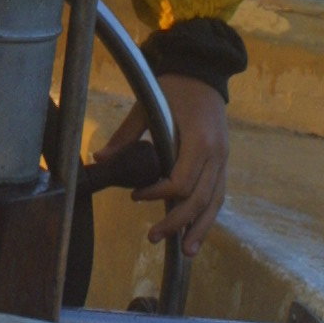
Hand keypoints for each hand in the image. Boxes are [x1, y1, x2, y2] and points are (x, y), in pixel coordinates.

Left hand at [93, 73, 228, 258]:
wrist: (203, 71)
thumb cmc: (174, 87)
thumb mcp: (147, 106)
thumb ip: (126, 136)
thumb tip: (99, 160)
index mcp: (198, 140)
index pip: (180, 182)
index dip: (157, 194)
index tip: (135, 196)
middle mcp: (216, 154)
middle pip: (198, 199)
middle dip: (176, 221)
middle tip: (152, 236)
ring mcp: (224, 159)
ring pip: (215, 202)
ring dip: (200, 228)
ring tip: (186, 252)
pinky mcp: (224, 161)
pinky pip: (219, 193)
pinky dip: (209, 214)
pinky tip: (198, 232)